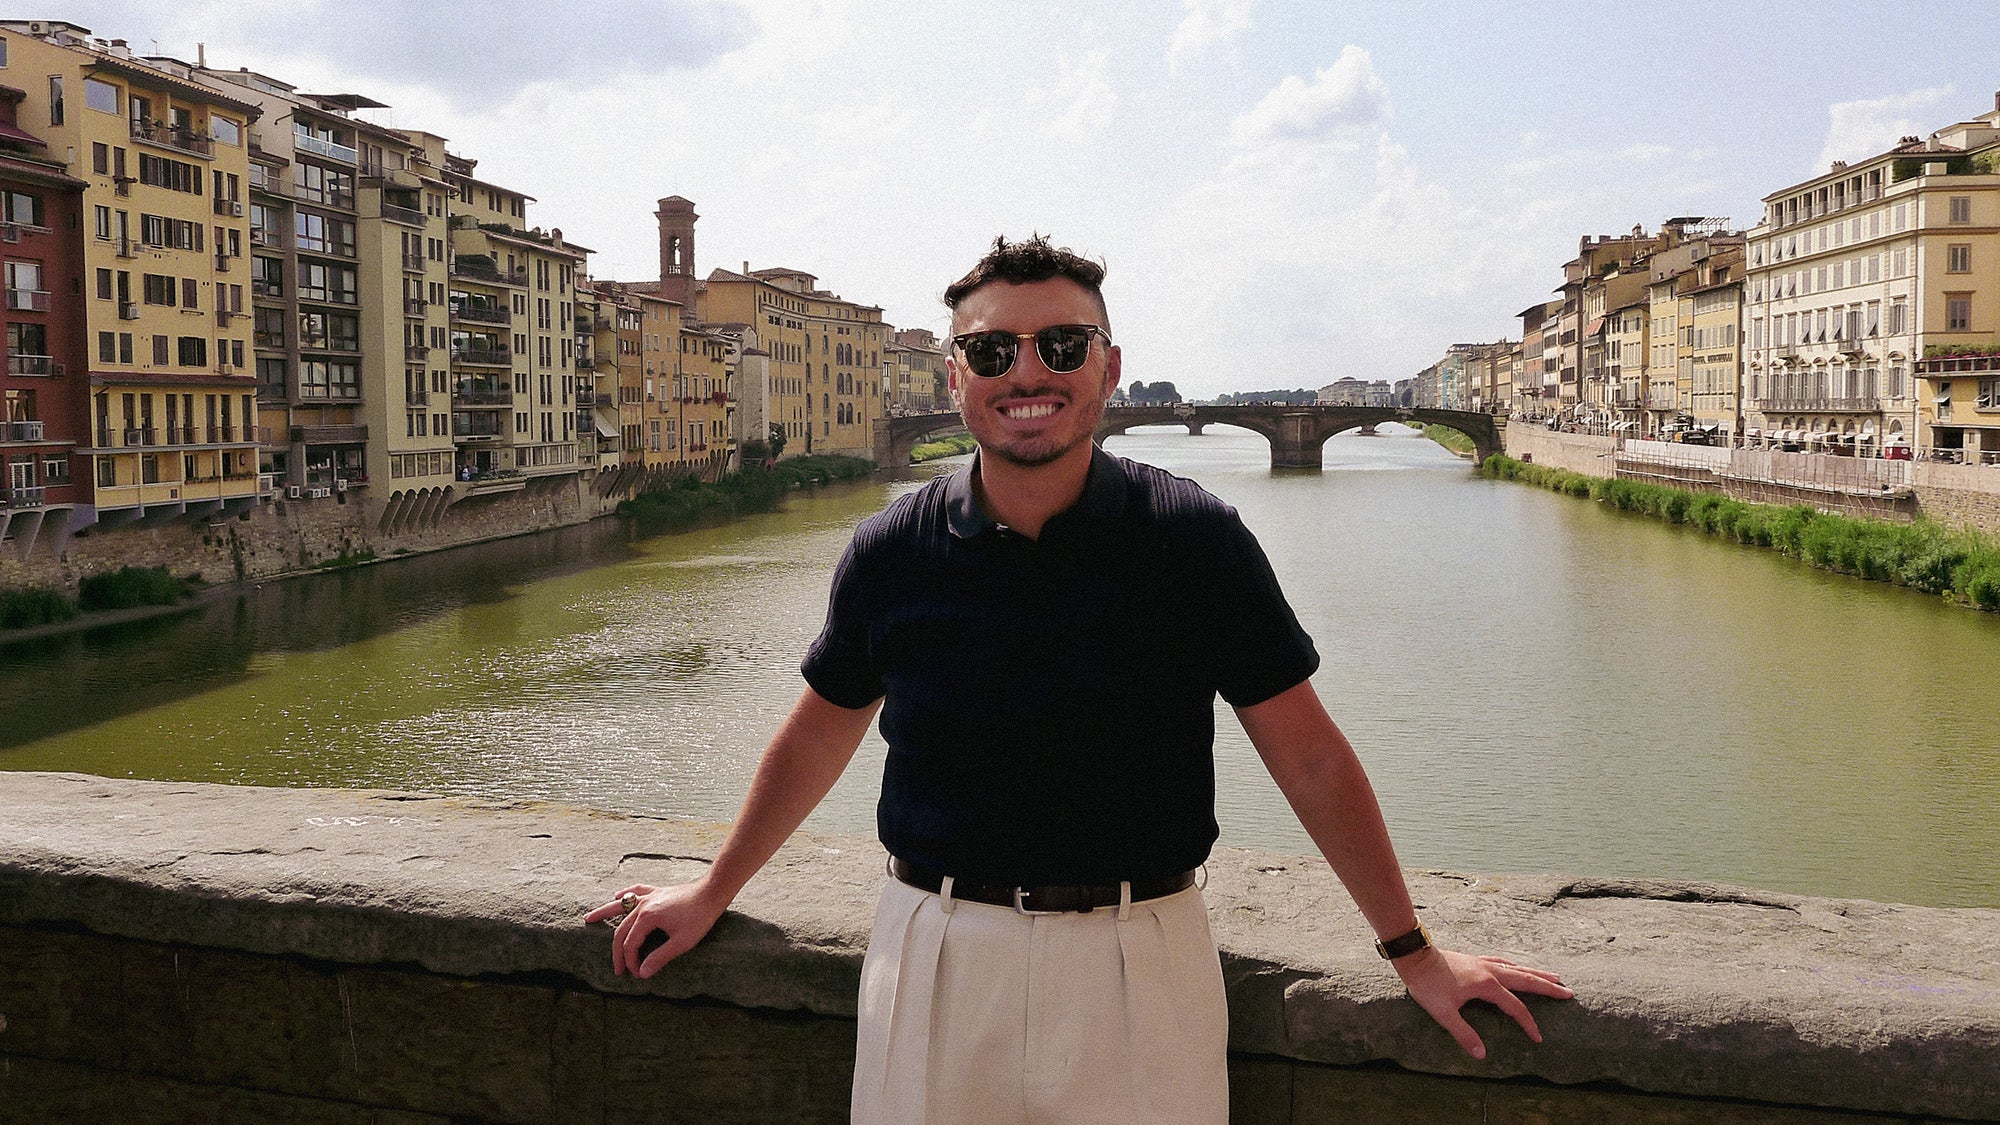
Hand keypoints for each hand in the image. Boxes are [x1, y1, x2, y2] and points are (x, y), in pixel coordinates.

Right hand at [583, 880, 728, 978]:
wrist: (713, 892)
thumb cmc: (700, 918)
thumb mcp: (681, 943)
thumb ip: (660, 958)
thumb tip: (642, 973)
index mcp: (647, 917)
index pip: (631, 944)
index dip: (631, 962)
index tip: (636, 974)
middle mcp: (643, 905)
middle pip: (622, 930)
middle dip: (618, 951)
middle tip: (617, 969)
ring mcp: (650, 896)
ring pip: (621, 905)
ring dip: (604, 912)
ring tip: (588, 918)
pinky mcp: (658, 892)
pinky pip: (636, 891)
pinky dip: (625, 895)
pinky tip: (617, 895)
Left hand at [1391, 947, 1573, 1059]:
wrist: (1414, 957)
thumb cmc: (1427, 985)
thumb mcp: (1444, 1014)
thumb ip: (1464, 1034)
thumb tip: (1482, 1054)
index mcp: (1487, 985)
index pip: (1515, 1007)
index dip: (1528, 1024)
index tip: (1539, 1038)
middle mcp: (1490, 971)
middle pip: (1526, 979)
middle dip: (1548, 987)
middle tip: (1569, 992)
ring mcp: (1484, 963)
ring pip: (1518, 968)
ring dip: (1537, 973)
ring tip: (1555, 976)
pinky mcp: (1476, 959)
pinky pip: (1503, 962)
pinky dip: (1516, 965)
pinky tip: (1518, 966)